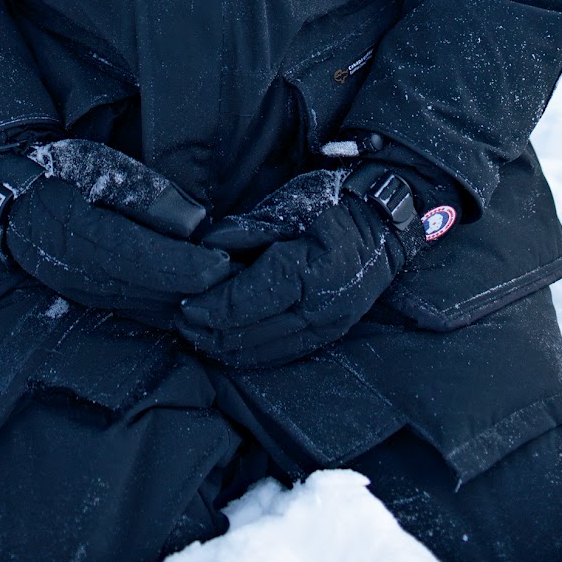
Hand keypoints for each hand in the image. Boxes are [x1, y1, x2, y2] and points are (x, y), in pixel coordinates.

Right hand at [0, 140, 232, 324]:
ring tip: (228, 286)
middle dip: (199, 289)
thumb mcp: (106, 167)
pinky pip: (139, 312)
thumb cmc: (64, 172)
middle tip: (241, 276)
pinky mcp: (93, 301)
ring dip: (188, 301)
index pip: (145, 260)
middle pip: (152, 292)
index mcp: (84, 235)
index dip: (188, 265)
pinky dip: (170, 306)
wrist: (16, 200)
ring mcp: (86, 293)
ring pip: (148, 309)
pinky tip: (197, 297)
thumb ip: (152, 195)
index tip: (225, 262)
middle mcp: (83, 274)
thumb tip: (198, 223)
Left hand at [175, 168, 416, 367]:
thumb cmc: (330, 205)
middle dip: (209, 333)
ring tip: (196, 337)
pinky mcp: (329, 337)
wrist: (381, 224)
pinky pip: (282, 355)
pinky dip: (250, 354)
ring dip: (225, 349)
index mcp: (310, 270)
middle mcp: (321, 308)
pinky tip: (227, 347)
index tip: (183, 306)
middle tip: (180, 323)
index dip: (210, 308)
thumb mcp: (285, 207)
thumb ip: (244, 233)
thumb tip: (205, 253)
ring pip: (264, 352)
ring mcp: (328, 328)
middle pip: (251, 334)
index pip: (247, 301)